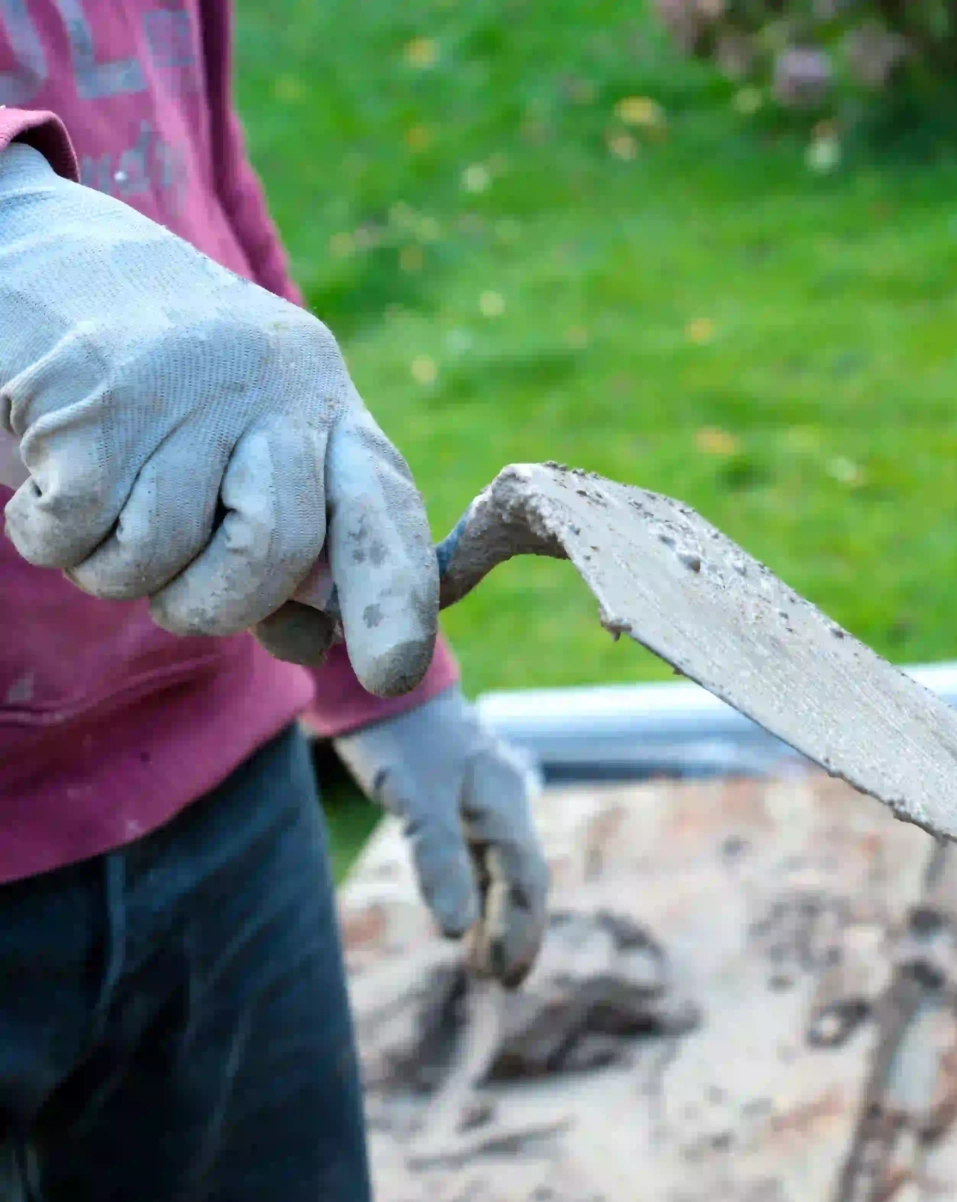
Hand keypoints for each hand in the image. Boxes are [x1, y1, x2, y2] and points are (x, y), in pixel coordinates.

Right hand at [0, 144, 438, 696]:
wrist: (36, 247)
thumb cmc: (152, 377)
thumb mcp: (241, 436)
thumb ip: (287, 534)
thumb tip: (311, 641)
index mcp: (321, 401)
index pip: (380, 510)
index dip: (393, 598)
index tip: (394, 673)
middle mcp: (269, 387)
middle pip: (274, 555)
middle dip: (212, 605)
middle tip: (174, 591)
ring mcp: (179, 391)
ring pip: (160, 559)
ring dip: (114, 569)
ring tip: (97, 505)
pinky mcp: (85, 406)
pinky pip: (76, 536)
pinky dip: (48, 536)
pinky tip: (43, 485)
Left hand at [335, 689, 548, 984]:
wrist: (373, 669)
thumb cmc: (396, 731)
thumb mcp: (414, 797)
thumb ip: (436, 861)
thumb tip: (453, 929)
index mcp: (504, 805)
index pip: (524, 882)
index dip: (519, 931)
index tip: (504, 976)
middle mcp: (502, 802)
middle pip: (522, 878)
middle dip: (516, 930)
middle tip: (501, 979)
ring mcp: (480, 796)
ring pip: (500, 866)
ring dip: (495, 913)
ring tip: (481, 957)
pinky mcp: (454, 790)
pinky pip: (478, 851)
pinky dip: (475, 887)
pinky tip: (463, 907)